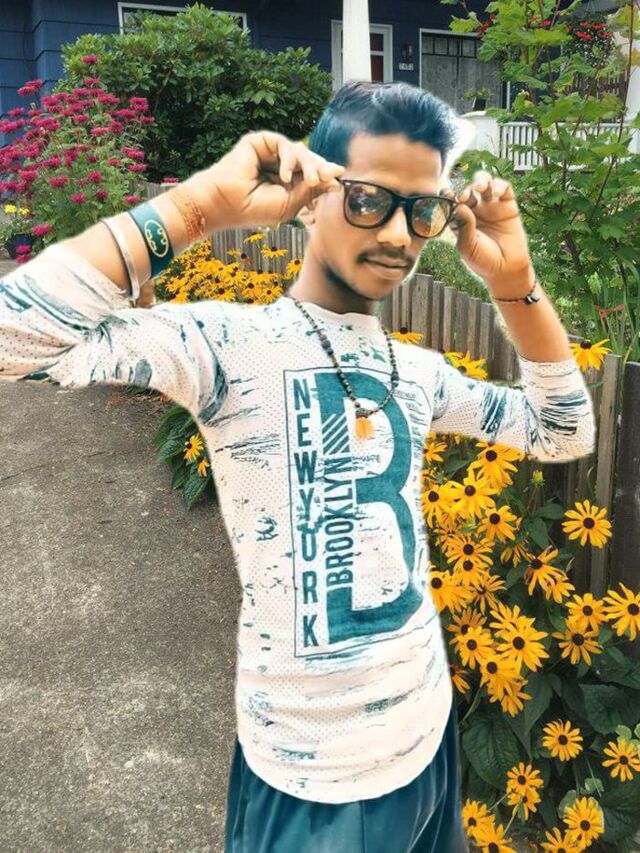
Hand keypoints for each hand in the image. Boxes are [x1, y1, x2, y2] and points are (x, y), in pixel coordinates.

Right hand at [193, 131, 345, 228]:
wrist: (227, 204)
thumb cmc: (255, 209)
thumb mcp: (290, 204)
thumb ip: (311, 190)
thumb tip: (335, 179)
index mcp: (285, 183)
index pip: (310, 175)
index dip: (325, 175)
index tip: (339, 178)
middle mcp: (278, 166)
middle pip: (308, 160)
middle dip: (320, 169)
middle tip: (330, 177)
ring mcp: (269, 154)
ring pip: (299, 151)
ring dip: (309, 165)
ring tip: (309, 180)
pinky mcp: (260, 142)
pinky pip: (284, 144)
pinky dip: (289, 159)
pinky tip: (284, 176)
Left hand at [443, 171, 534, 287]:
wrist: (506, 268)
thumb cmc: (483, 260)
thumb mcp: (468, 246)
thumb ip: (463, 226)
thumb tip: (459, 205)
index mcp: (460, 219)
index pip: (452, 201)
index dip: (449, 195)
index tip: (446, 194)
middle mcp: (475, 210)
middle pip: (467, 190)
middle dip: (464, 189)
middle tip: (463, 196)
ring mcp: (491, 206)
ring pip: (484, 184)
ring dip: (480, 180)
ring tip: (478, 187)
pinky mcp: (507, 204)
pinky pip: (503, 188)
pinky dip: (498, 185)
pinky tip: (494, 193)